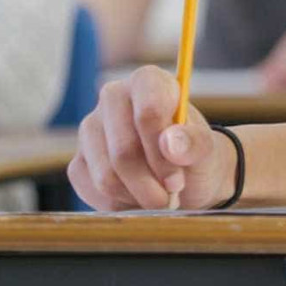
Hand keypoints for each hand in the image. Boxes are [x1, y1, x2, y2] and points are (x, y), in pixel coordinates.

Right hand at [67, 65, 237, 210]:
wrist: (182, 175)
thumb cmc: (193, 153)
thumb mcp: (206, 148)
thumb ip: (195, 143)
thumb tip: (170, 144)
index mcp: (147, 81)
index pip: (148, 111)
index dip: (162, 153)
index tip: (176, 179)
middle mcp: (113, 97)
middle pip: (123, 151)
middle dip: (150, 185)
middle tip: (170, 197)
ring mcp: (91, 128)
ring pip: (106, 176)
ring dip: (137, 197)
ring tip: (158, 197)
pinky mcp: (80, 159)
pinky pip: (93, 191)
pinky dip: (120, 204)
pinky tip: (137, 197)